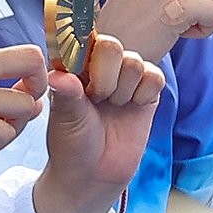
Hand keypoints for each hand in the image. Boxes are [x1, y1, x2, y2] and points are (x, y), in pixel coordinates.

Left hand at [33, 35, 164, 212]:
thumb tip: (57, 75)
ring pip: (134, 61)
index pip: (81, 37)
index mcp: (72, 66)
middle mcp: (97, 67)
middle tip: (96, 97)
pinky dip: (144, 92)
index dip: (84, 45)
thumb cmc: (71, 143)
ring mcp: (123, 78)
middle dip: (105, 74)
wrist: (94, 175)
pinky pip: (154, 75)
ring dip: (123, 88)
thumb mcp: (65, 118)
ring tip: (111, 106)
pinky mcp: (146, 93)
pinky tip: (131, 107)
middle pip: (111, 45)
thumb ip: (66, 93)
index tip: (81, 61)